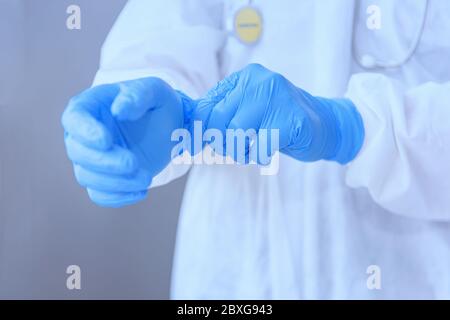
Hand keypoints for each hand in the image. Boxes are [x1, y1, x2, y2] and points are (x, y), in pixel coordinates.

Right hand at [62, 77, 190, 206]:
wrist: (169, 126)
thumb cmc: (156, 103)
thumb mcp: (154, 90)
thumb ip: (138, 95)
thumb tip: (119, 109)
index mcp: (90, 107)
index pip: (75, 119)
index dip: (86, 132)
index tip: (106, 141)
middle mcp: (84, 134)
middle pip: (78, 153)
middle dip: (105, 162)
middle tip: (134, 163)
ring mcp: (92, 159)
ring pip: (88, 177)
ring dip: (115, 182)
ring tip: (146, 177)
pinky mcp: (104, 179)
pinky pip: (100, 195)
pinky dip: (118, 197)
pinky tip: (141, 192)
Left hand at [201, 64, 363, 163]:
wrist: (323, 125)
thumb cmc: (278, 120)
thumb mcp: (248, 109)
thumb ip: (223, 113)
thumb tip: (191, 131)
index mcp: (245, 77)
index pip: (207, 105)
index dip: (202, 129)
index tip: (205, 144)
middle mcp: (260, 81)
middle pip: (219, 119)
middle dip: (221, 142)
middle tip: (235, 149)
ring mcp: (277, 98)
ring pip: (236, 132)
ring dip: (239, 151)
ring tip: (250, 152)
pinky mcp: (291, 120)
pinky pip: (260, 147)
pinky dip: (259, 157)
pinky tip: (267, 153)